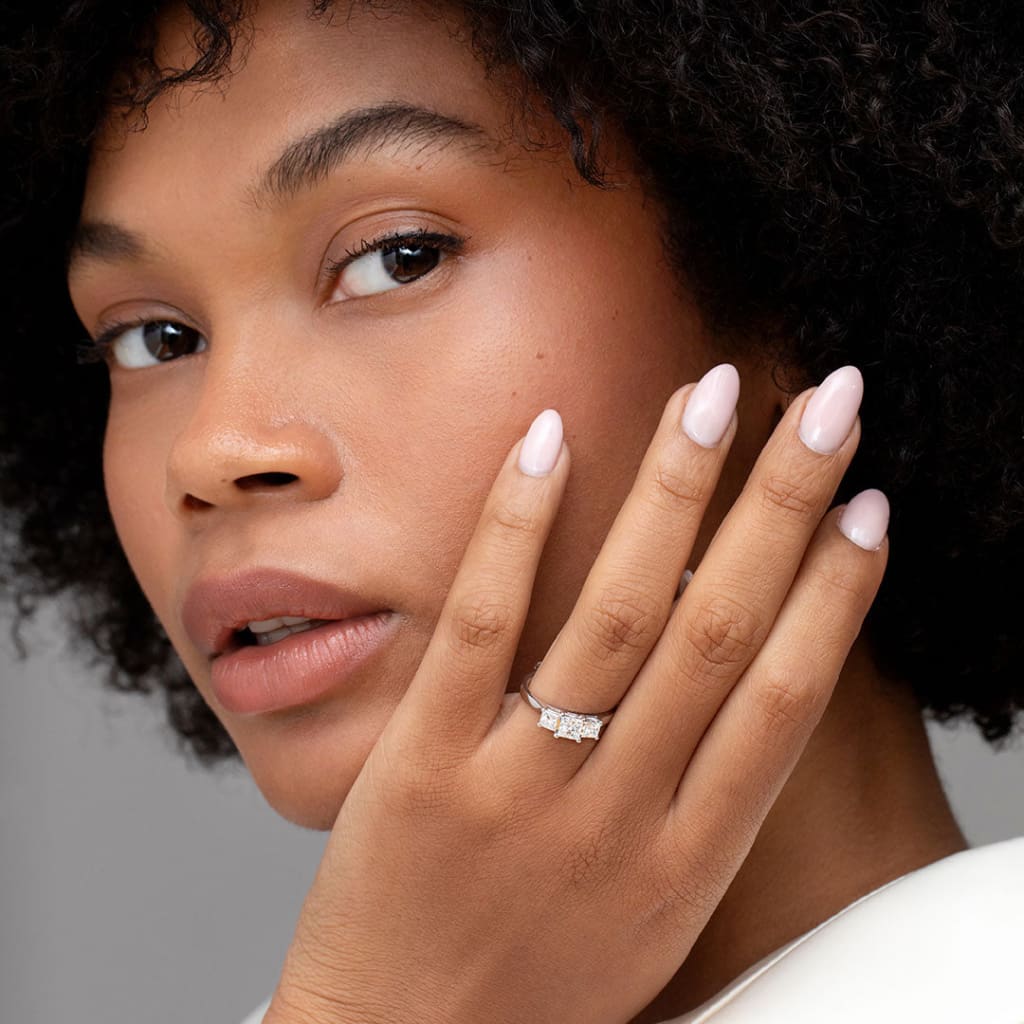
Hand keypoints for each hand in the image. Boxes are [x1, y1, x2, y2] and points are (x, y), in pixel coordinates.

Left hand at [265, 363, 886, 1023]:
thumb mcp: (650, 912)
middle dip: (784, 503)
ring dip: (676, 491)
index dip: (836, 591)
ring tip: (714, 393)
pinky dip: (519, 524)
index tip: (868, 504)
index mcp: (690, 857)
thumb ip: (695, 805)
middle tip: (830, 401)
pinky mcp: (424, 764)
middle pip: (721, 630)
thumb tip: (736, 686)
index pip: (787, 697)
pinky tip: (554, 439)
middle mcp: (621, 813)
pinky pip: (482, 624)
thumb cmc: (537, 987)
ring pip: (618, 612)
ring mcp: (520, 785)